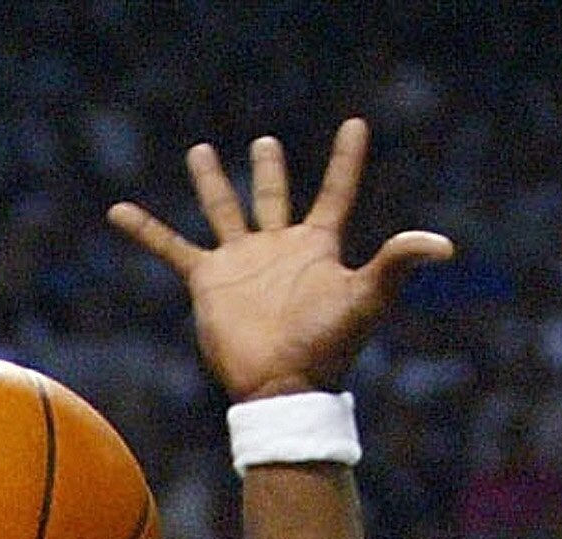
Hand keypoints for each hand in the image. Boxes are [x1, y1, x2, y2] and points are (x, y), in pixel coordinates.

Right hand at [109, 119, 452, 403]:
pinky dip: (146, 231)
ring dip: (211, 182)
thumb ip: (397, 266)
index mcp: (316, 247)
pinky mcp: (208, 282)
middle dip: (268, 170)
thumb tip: (443, 246)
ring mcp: (241, 263)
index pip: (335, 193)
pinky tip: (119, 211)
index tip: (355, 125)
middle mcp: (277, 249)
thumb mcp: (365, 300)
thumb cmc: (326, 348)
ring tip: (201, 150)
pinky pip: (171, 248)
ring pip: (223, 211)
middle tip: (266, 144)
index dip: (346, 160)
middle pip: (272, 196)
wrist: (282, 389)